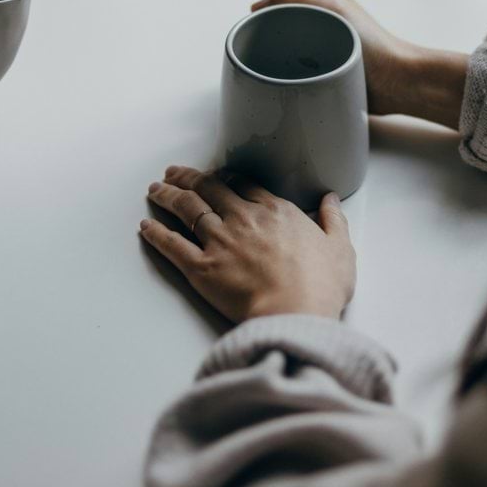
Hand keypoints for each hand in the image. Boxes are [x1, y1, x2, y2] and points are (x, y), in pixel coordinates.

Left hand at [140, 166, 355, 323]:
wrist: (295, 314)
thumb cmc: (320, 285)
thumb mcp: (340, 248)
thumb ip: (334, 220)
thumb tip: (331, 200)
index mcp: (275, 211)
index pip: (243, 184)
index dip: (225, 177)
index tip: (215, 174)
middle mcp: (243, 219)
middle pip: (209, 189)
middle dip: (189, 177)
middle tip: (174, 172)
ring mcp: (220, 241)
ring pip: (187, 209)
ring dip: (168, 196)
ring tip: (156, 188)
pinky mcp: (202, 268)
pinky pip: (172, 245)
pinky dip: (157, 234)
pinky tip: (145, 226)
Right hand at [252, 0, 418, 115]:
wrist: (395, 81)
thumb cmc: (370, 43)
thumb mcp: (331, 6)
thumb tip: (258, 6)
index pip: (277, 0)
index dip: (265, 16)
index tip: (260, 35)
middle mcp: (320, 17)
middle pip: (278, 26)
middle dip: (270, 40)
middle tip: (269, 57)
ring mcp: (322, 43)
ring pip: (285, 49)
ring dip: (280, 60)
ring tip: (282, 71)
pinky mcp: (324, 68)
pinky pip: (297, 69)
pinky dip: (290, 75)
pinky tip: (290, 83)